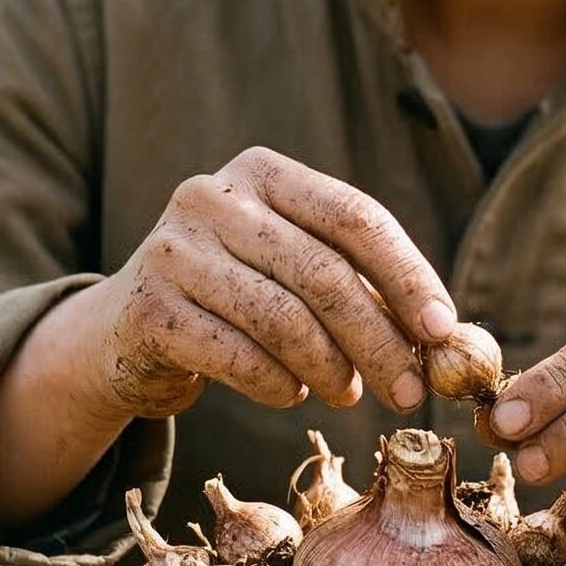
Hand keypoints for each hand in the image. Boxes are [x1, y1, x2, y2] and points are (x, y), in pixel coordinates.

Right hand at [83, 147, 457, 421]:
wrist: (122, 333)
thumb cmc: (232, 299)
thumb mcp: (288, 267)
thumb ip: (355, 281)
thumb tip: (443, 334)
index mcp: (262, 171)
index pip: (354, 216)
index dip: (407, 274)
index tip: (442, 328)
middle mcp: (212, 197)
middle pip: (324, 273)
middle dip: (379, 340)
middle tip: (410, 391)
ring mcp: (174, 251)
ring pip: (284, 319)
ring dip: (332, 368)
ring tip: (349, 392)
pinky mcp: (149, 309)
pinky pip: (240, 357)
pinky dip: (280, 386)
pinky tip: (293, 394)